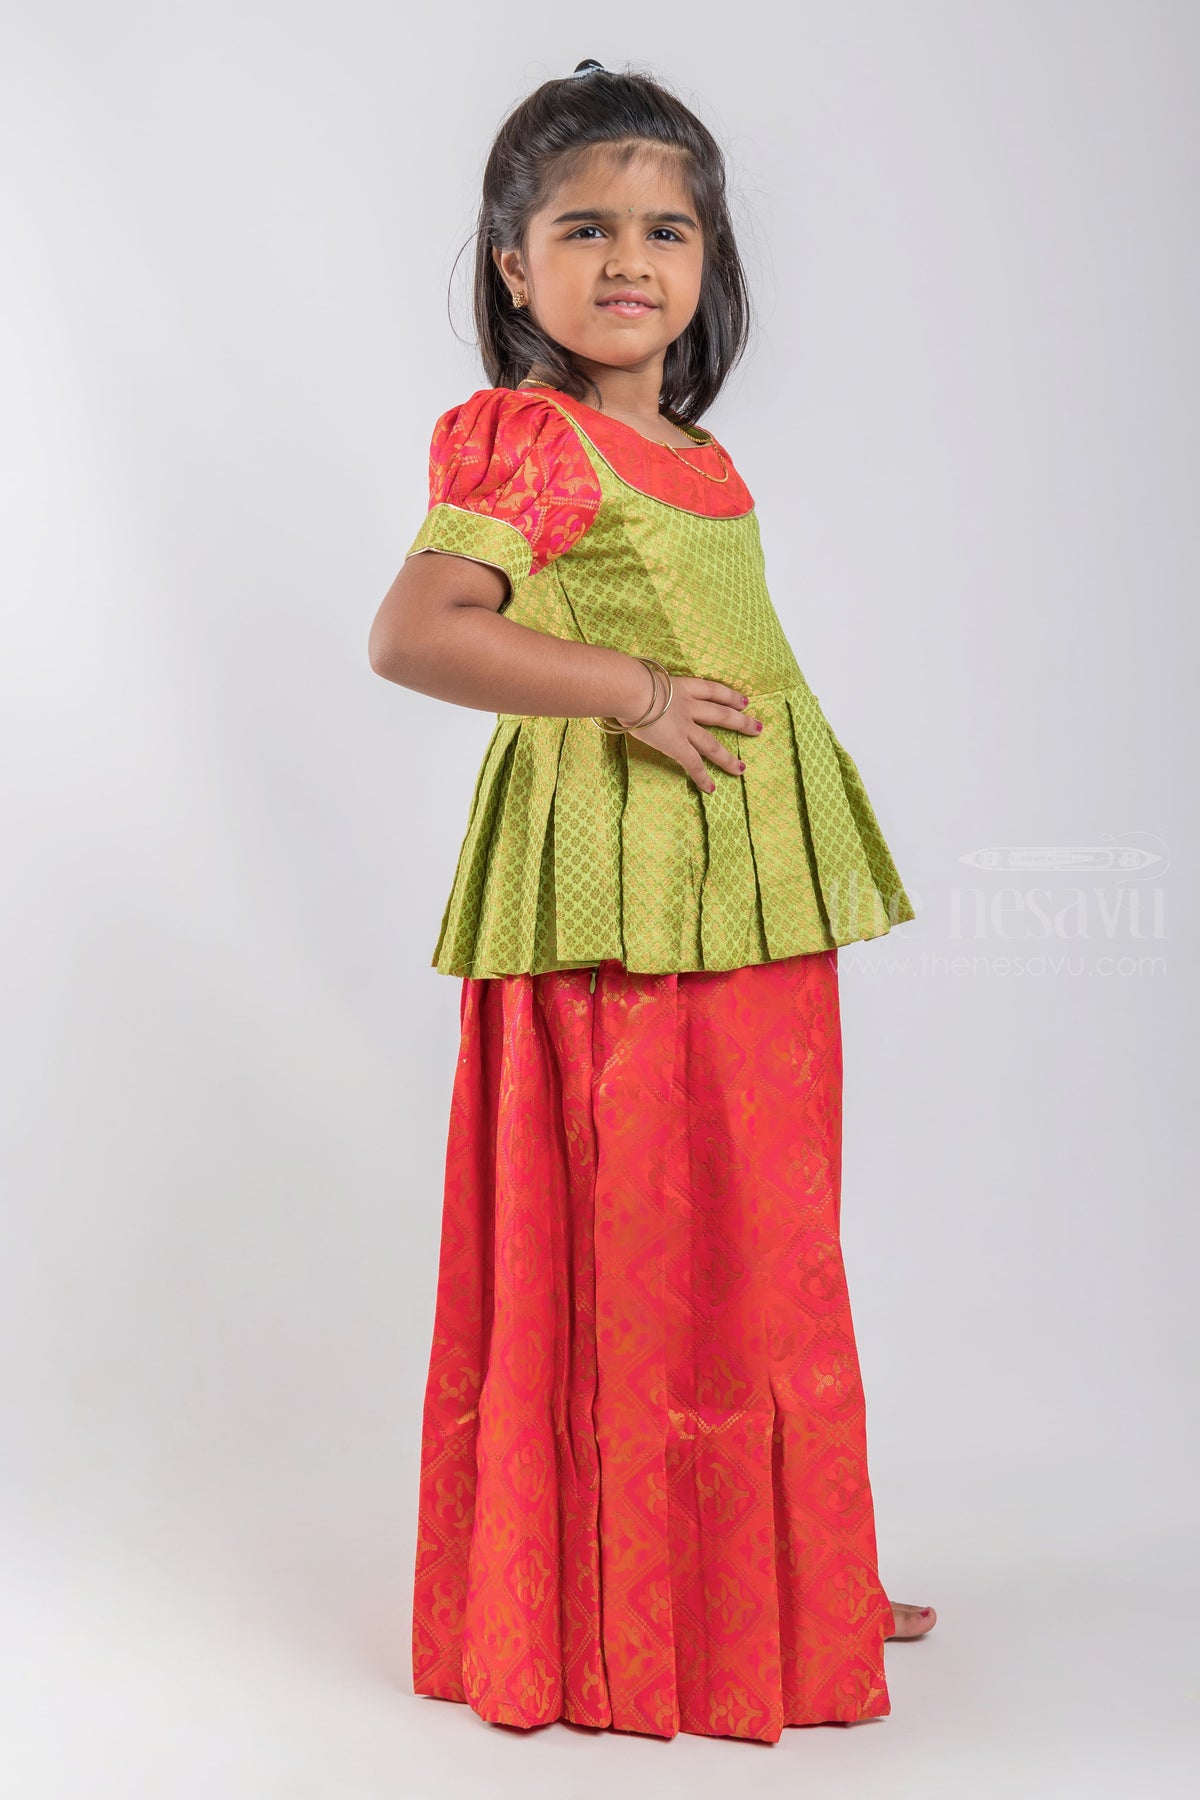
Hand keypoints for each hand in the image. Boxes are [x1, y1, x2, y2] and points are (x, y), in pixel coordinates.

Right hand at [617, 670, 762, 792]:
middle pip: (721, 715)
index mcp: (680, 687)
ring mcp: (684, 727)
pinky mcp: (676, 745)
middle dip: (741, 722)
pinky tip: (710, 788)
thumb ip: (644, 684)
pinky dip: (702, 777)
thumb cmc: (628, 680)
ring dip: (728, 758)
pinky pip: (693, 764)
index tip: (743, 700)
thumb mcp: (643, 677)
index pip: (712, 690)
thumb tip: (631, 688)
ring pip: (712, 744)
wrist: (630, 689)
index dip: (729, 695)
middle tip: (758, 727)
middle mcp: (687, 707)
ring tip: (742, 768)